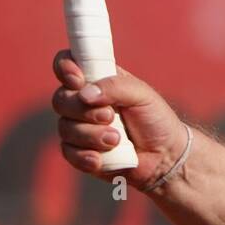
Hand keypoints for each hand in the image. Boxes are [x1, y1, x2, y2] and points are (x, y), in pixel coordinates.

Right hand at [51, 50, 186, 188]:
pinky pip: (68, 152)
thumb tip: (84, 94)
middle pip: (60, 99)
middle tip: (110, 116)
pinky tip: (100, 159)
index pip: (67, 64)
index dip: (65, 69)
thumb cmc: (155, 118)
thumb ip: (115, 87)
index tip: (78, 80)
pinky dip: (84, 156)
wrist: (164, 155)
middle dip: (83, 110)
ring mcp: (79, 127)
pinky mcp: (79, 152)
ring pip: (65, 128)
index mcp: (97, 79)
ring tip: (117, 140)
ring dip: (91, 135)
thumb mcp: (142, 95)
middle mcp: (83, 102)